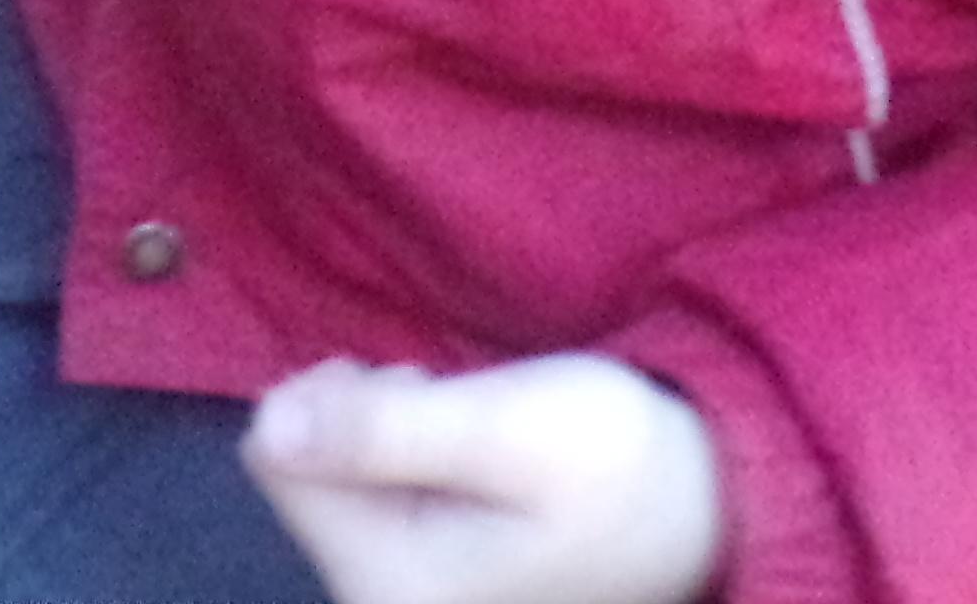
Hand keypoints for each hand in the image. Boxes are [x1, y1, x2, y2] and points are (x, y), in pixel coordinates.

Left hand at [243, 353, 723, 603]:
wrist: (711, 503)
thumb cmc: (618, 463)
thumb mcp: (506, 428)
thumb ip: (384, 431)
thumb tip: (265, 425)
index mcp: (390, 589)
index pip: (277, 456)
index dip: (341, 396)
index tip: (423, 392)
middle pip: (305, 467)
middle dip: (368, 414)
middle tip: (461, 414)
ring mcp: (406, 598)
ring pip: (339, 473)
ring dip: (394, 431)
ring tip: (478, 435)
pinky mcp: (428, 579)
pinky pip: (376, 494)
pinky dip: (414, 455)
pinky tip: (476, 460)